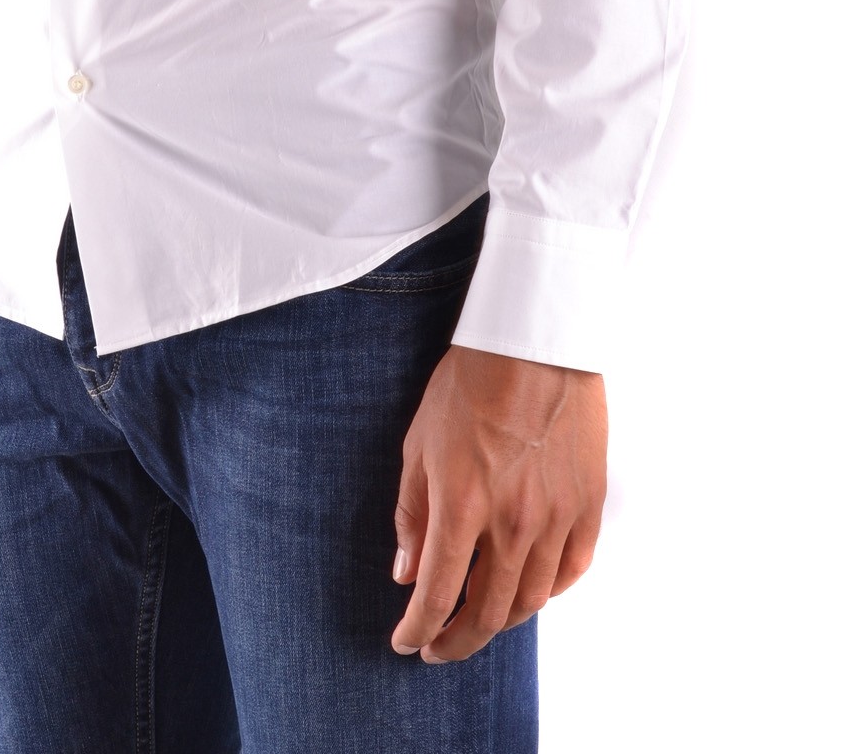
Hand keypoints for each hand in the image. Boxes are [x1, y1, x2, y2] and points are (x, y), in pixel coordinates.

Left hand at [390, 344, 606, 660]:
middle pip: (487, 612)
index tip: (404, 642)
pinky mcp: (587, 505)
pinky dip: (549, 591)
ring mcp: (556, 517)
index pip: (438, 595)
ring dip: (501, 622)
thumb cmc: (468, 384)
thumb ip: (412, 515)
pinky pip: (573, 569)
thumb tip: (407, 574)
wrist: (534, 343)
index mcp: (463, 507)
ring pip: (532, 599)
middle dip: (457, 640)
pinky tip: (529, 591)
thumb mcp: (419, 444)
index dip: (418, 629)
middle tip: (437, 648)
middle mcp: (513, 523)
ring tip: (479, 622)